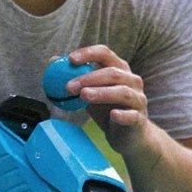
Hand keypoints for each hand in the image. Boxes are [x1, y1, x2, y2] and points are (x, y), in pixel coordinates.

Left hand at [68, 45, 154, 159]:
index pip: (105, 53)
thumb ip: (75, 78)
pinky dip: (122, 115)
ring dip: (102, 93)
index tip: (71, 59)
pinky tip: (112, 115)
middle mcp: (132, 81)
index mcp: (119, 70)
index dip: (89, 54)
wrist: (127, 137)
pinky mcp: (139, 119)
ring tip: (83, 96)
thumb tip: (52, 61)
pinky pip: (132, 115)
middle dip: (89, 78)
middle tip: (69, 86)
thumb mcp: (89, 93)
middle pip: (112, 73)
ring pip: (122, 92)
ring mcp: (138, 99)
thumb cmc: (107, 111)